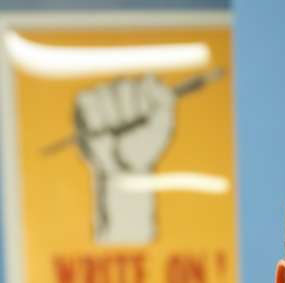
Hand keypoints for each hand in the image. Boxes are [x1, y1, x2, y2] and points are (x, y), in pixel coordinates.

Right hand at [74, 75, 175, 243]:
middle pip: (125, 84)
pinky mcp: (85, 102)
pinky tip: (103, 129)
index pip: (149, 79)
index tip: (146, 116)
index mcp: (146, 93)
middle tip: (130, 126)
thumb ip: (165, 102)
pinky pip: (87, 98)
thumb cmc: (146, 148)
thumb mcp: (163, 128)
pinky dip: (95, 115)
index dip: (147, 97)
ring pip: (104, 89)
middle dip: (129, 109)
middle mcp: (125, 90)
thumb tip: (156, 79)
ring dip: (112, 114)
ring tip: (116, 130)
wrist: (125, 168)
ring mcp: (104, 94)